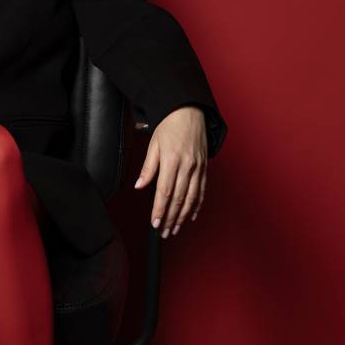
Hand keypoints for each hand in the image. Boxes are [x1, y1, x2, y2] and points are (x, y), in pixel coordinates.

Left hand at [133, 105, 206, 237]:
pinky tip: (191, 216)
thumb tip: (139, 186)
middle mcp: (187, 166)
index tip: (155, 222)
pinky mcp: (204, 168)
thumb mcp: (153, 144)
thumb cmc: (169, 126)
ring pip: (191, 198)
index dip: (160, 209)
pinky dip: (197, 206)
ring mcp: (198, 168)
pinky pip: (202, 191)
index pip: (164, 191)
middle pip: (178, 199)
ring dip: (183, 216)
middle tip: (164, 232)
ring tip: (175, 229)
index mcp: (172, 160)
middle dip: (171, 218)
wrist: (189, 112)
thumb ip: (148, 167)